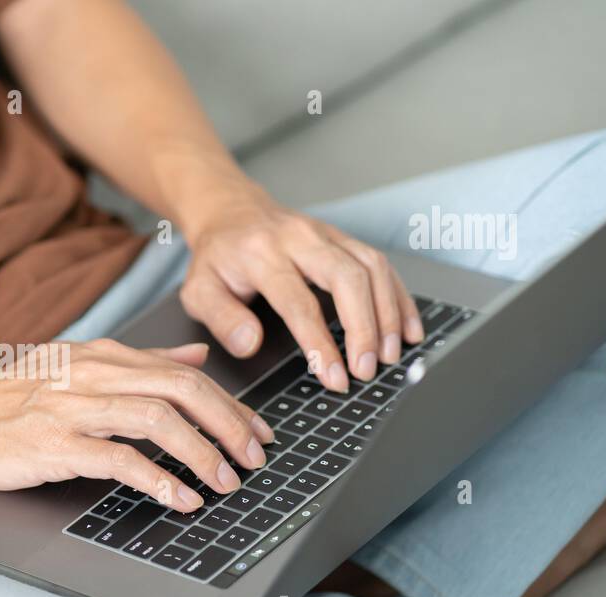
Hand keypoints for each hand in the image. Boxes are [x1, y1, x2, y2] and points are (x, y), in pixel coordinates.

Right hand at [0, 339, 275, 511]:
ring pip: (158, 421)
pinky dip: (159, 480)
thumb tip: (197, 355)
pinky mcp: (55, 444)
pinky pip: (119, 459)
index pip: (185, 373)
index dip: (230, 405)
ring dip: (202, 454)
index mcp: (105, 356)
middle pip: (182, 390)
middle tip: (255, 459)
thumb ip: (142, 361)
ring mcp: (73, 408)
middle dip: (229, 426)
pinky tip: (180, 500)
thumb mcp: (80, 366)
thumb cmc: (11, 397)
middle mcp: (94, 375)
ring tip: (226, 483)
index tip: (258, 433)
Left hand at [180, 189, 424, 391]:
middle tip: (369, 369)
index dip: (320, 343)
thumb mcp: (197, 290)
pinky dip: (399, 298)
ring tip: (391, 356)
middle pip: (347, 277)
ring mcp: (327, 234)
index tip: (335, 377)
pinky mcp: (344, 238)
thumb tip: (251, 344)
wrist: (229, 211)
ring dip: (388, 314)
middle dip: (364, 327)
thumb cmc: (217, 257)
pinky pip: (381, 264)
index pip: (299, 302)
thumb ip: (222, 319)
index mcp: (262, 254)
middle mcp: (300, 238)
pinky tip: (408, 329)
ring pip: (372, 267)